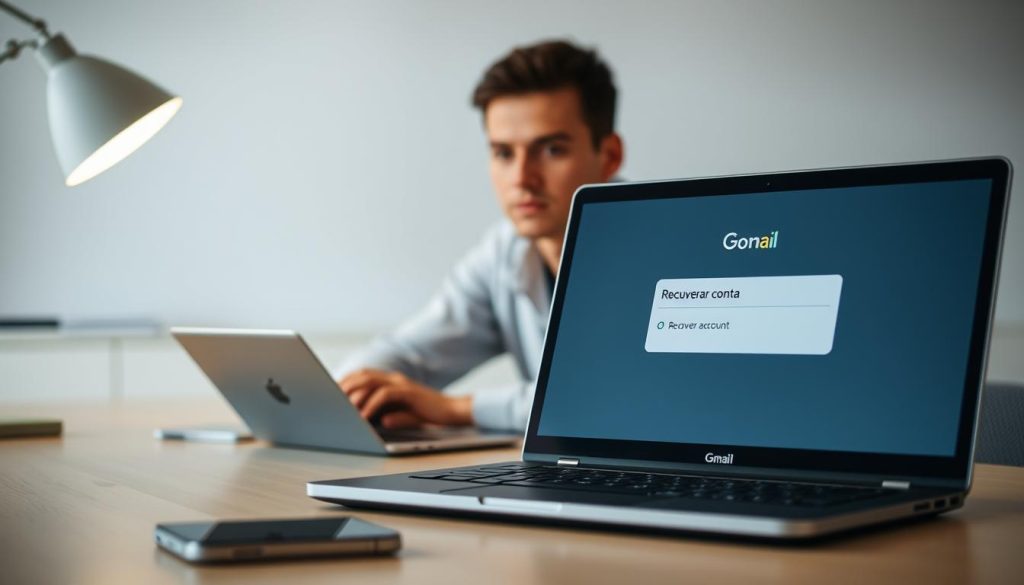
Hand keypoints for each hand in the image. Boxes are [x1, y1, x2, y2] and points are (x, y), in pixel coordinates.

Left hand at [338, 369, 472, 428]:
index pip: (363, 375)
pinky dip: (371, 405)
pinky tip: (363, 417)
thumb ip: (387, 413)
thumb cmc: (428, 414)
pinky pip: (385, 395)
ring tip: (342, 410)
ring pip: (370, 382)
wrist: (454, 412)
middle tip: (330, 402)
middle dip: (344, 387)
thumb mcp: (402, 413)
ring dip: (354, 396)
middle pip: (362, 376)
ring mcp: (402, 383)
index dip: (345, 382)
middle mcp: (394, 378)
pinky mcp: (409, 392)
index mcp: (391, 380)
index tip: (330, 394)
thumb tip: (372, 420)